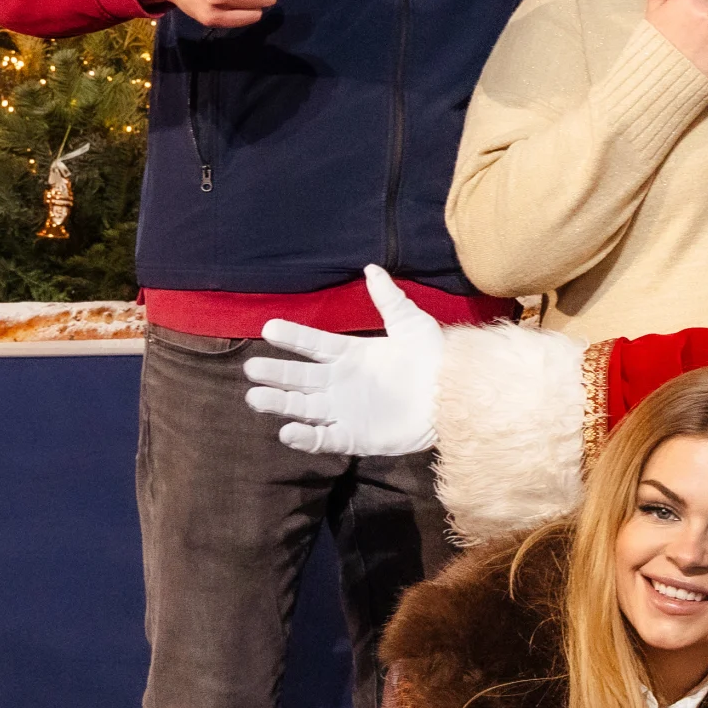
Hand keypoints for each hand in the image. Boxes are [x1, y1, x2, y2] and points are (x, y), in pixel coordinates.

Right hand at [242, 264, 444, 457]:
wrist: (455, 395)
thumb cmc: (433, 357)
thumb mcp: (412, 323)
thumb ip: (389, 298)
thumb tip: (371, 269)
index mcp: (349, 355)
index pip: (312, 343)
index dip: (292, 336)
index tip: (269, 327)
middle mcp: (340, 383)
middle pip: (298, 378)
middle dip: (275, 373)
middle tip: (251, 369)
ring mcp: (344, 411)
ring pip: (302, 407)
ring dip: (279, 404)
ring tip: (255, 398)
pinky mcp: (354, 437)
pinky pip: (324, 438)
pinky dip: (305, 438)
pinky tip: (287, 431)